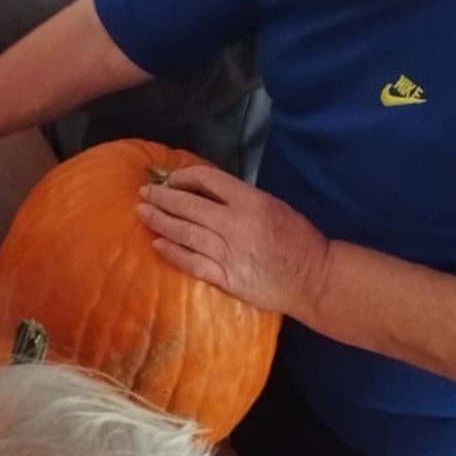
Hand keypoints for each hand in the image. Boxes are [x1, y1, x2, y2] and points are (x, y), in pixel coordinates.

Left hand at [136, 165, 330, 318]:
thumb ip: (240, 198)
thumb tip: (205, 191)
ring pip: (184, 233)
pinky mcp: (226, 277)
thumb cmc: (297, 238)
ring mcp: (228, 252)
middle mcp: (235, 224)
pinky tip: (157, 244)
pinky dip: (172, 252)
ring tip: (143, 213)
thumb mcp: (273, 204)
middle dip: (162, 198)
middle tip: (143, 194)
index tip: (171, 180)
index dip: (183, 177)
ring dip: (160, 221)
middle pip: (188, 205)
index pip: (207, 179)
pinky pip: (192, 262)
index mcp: (250, 201)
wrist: (313, 278)